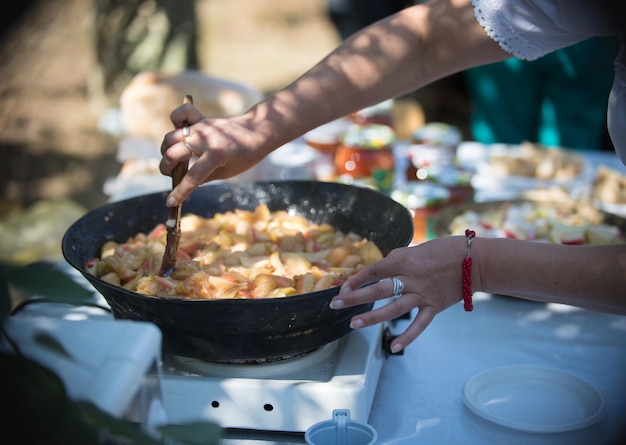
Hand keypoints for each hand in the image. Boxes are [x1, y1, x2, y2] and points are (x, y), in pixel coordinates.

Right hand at [159, 103, 268, 206]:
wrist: (258, 131)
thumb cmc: (246, 155)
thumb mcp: (227, 172)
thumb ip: (204, 177)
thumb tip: (182, 185)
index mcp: (216, 155)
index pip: (192, 177)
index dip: (179, 193)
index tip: (170, 203)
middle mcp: (206, 139)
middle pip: (174, 154)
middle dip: (166, 168)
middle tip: (171, 175)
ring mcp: (202, 127)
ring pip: (171, 137)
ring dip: (166, 151)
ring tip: (172, 159)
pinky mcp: (201, 119)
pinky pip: (181, 114)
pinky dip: (175, 120)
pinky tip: (178, 133)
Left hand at [330, 236, 467, 352]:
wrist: (475, 261)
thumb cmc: (447, 249)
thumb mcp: (418, 248)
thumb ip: (399, 259)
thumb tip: (382, 266)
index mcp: (405, 261)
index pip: (374, 270)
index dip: (357, 279)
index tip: (343, 287)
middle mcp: (411, 278)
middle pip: (377, 290)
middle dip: (354, 297)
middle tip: (335, 304)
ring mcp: (422, 295)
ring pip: (393, 309)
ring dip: (372, 317)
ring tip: (354, 324)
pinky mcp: (434, 307)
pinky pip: (419, 325)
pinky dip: (407, 337)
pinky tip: (394, 347)